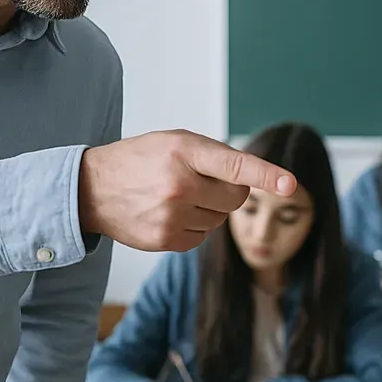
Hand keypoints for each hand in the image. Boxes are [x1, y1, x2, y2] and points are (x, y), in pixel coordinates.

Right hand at [78, 131, 297, 251]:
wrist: (92, 189)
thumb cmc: (141, 160)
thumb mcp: (174, 141)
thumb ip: (214, 156)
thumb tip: (254, 180)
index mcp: (184, 151)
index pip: (235, 164)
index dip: (266, 174)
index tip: (290, 184)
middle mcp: (179, 184)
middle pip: (236, 197)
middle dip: (227, 190)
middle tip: (201, 181)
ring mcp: (172, 215)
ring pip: (219, 219)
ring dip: (208, 209)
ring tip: (176, 196)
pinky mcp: (165, 240)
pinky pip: (201, 237)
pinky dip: (193, 227)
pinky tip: (168, 214)